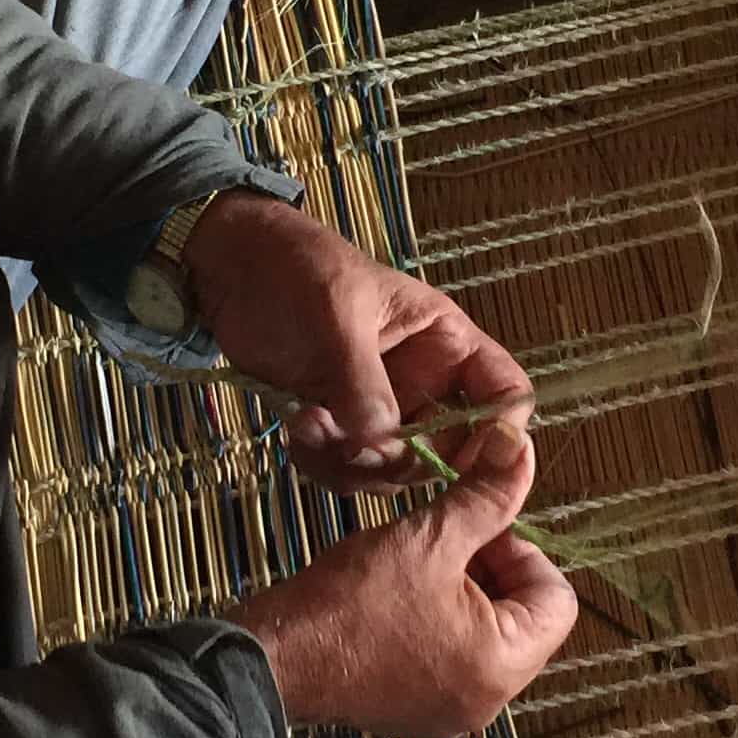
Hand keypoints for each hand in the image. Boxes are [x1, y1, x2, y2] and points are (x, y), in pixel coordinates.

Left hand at [183, 192, 533, 488]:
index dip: (501, 432)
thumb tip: (380, 444)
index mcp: (445, 342)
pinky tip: (294, 428)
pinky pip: (347, 470)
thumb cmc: (299, 267)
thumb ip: (361, 378)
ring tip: (306, 424)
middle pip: (447, 450)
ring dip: (350, 463)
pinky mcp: (340, 427)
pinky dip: (320, 462)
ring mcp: (382, 409)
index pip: (503, 393)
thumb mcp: (337, 311)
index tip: (465, 455)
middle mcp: (424, 382)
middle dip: (400, 458)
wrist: (234, 270)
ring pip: (392, 470)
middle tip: (354, 444)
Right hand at [222, 423, 575, 736]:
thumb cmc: (352, 603)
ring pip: (486, 639)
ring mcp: (451, 714)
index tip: (477, 529)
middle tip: (444, 542)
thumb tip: (522, 450)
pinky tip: (397, 599)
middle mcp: (487, 702)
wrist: (274, 660)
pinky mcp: (416, 714)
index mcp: (503, 666)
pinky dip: (438, 626)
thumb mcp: (427, 537)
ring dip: (464, 595)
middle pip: (525, 622)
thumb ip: (486, 497)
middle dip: (493, 572)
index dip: (523, 551)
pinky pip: (452, 662)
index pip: (558, 600)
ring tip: (416, 566)